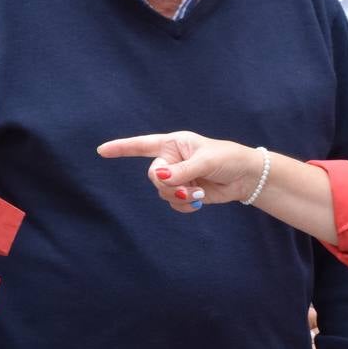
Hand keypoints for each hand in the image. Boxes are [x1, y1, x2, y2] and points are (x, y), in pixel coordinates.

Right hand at [97, 131, 263, 211]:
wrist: (245, 177)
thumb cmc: (228, 158)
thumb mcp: (205, 161)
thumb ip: (182, 171)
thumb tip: (159, 178)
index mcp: (172, 143)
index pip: (142, 145)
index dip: (121, 148)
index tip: (101, 150)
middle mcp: (171, 159)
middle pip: (153, 176)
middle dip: (169, 185)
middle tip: (188, 187)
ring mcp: (177, 176)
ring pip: (162, 192)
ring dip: (179, 196)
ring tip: (199, 192)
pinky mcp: (185, 192)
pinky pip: (173, 202)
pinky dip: (184, 205)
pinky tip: (198, 201)